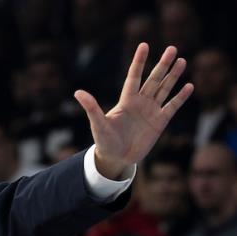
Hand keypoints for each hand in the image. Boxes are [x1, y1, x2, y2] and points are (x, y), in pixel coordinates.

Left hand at [75, 43, 193, 179]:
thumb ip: (91, 107)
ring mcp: (151, 111)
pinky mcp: (160, 122)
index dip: (139, 62)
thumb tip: (78, 92)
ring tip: (182, 61)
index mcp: (126, 100)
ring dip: (173, 76)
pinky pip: (172, 107)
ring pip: (164, 89)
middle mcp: (140, 102)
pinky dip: (180, 97)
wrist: (116, 158)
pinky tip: (189, 86)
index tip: (144, 45)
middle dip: (163, 65)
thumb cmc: (104, 141)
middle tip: (173, 48)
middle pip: (153, 79)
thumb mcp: (98, 124)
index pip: (134, 76)